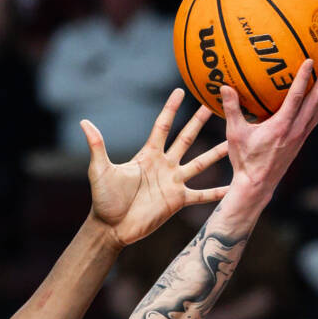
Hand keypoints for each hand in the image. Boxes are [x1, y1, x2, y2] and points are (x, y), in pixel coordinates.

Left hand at [85, 91, 230, 246]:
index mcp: (147, 155)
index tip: (181, 90)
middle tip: (214, 105)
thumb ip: (98, 145)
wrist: (111, 228)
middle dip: (199, 122)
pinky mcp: (178, 201)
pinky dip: (217, 192)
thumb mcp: (100, 170)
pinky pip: (202, 195)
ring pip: (200, 163)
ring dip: (216, 153)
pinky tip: (233, 187)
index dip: (171, 108)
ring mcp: (173, 182)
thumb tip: (84, 123)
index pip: (163, 126)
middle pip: (186, 138)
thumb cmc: (104, 199)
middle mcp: (164, 165)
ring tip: (233, 142)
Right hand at [219, 55, 317, 199]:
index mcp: (281, 126)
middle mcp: (297, 129)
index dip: (304, 78)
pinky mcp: (303, 138)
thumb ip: (232, 109)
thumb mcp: (235, 134)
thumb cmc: (245, 160)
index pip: (297, 97)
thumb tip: (224, 86)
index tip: (311, 60)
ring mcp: (303, 134)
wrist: (258, 185)